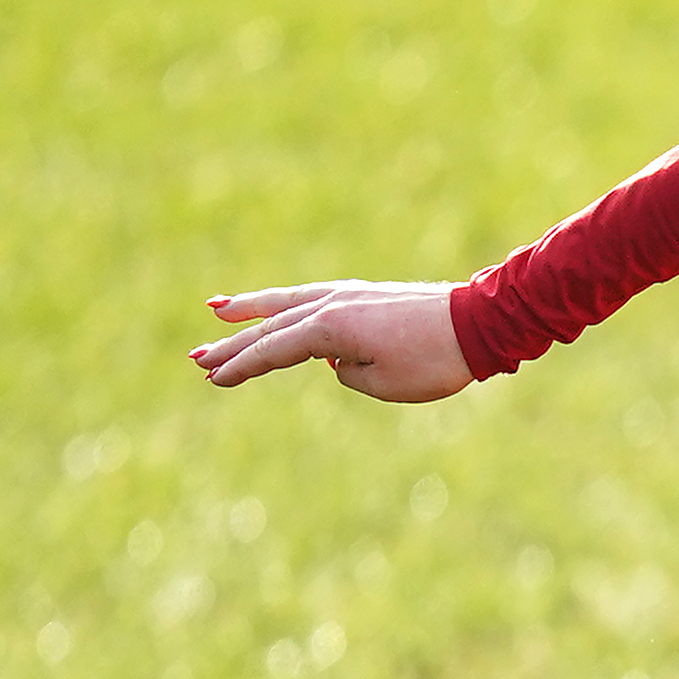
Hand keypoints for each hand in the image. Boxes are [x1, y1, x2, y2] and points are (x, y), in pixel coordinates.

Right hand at [190, 281, 469, 403]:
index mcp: (330, 328)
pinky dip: (288, 302)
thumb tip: (337, 360)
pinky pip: (312, 299)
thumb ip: (349, 373)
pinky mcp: (365, 296)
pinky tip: (279, 309)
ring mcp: (348, 295)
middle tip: (197, 357)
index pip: (274, 350)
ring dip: (251, 311)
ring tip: (217, 310)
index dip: (242, 366)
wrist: (480, 323)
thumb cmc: (437, 360)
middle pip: (271, 326)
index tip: (214, 379)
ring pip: (287, 304)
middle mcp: (332, 305)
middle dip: (233, 344)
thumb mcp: (386, 383)